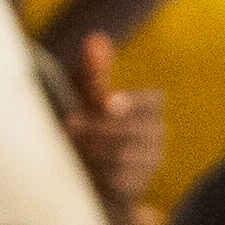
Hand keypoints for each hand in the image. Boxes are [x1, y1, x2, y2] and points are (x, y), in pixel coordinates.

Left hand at [55, 35, 167, 211]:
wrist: (86, 168)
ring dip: (94, 151)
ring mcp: (150, 161)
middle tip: (68, 125)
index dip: (133, 102)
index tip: (106, 103)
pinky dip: (97, 172)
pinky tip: (79, 166)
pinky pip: (121, 180)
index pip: (152, 101)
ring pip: (127, 156)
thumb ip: (92, 69)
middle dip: (100, 128)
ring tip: (69, 146)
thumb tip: (95, 40)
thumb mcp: (84, 92)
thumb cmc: (86, 119)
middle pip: (136, 130)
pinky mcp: (139, 185)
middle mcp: (157, 133)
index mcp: (150, 106)